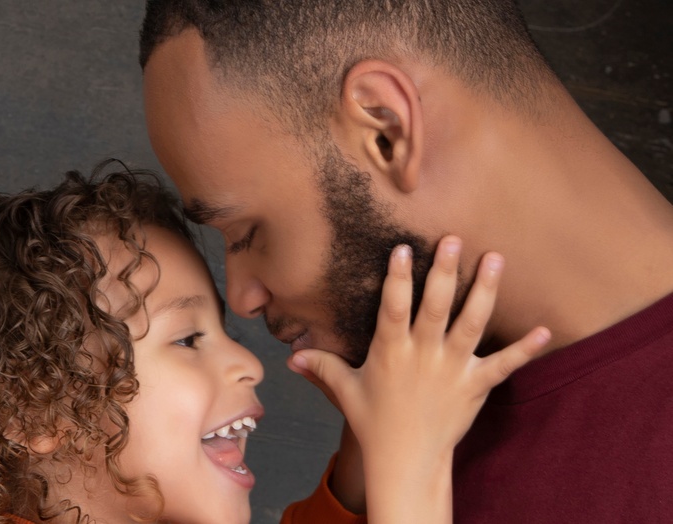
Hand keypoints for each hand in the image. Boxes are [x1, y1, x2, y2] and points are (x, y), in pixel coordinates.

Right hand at [289, 236, 549, 522]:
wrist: (405, 461)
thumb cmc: (374, 422)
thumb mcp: (345, 391)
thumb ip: (322, 366)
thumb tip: (290, 355)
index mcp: (390, 352)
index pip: (393, 309)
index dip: (398, 279)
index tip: (403, 249)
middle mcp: (423, 356)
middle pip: (435, 308)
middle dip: (444, 272)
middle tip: (452, 239)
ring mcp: (452, 370)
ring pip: (471, 325)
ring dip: (484, 292)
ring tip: (494, 259)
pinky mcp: (475, 387)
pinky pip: (503, 365)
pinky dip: (525, 349)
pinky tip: (545, 329)